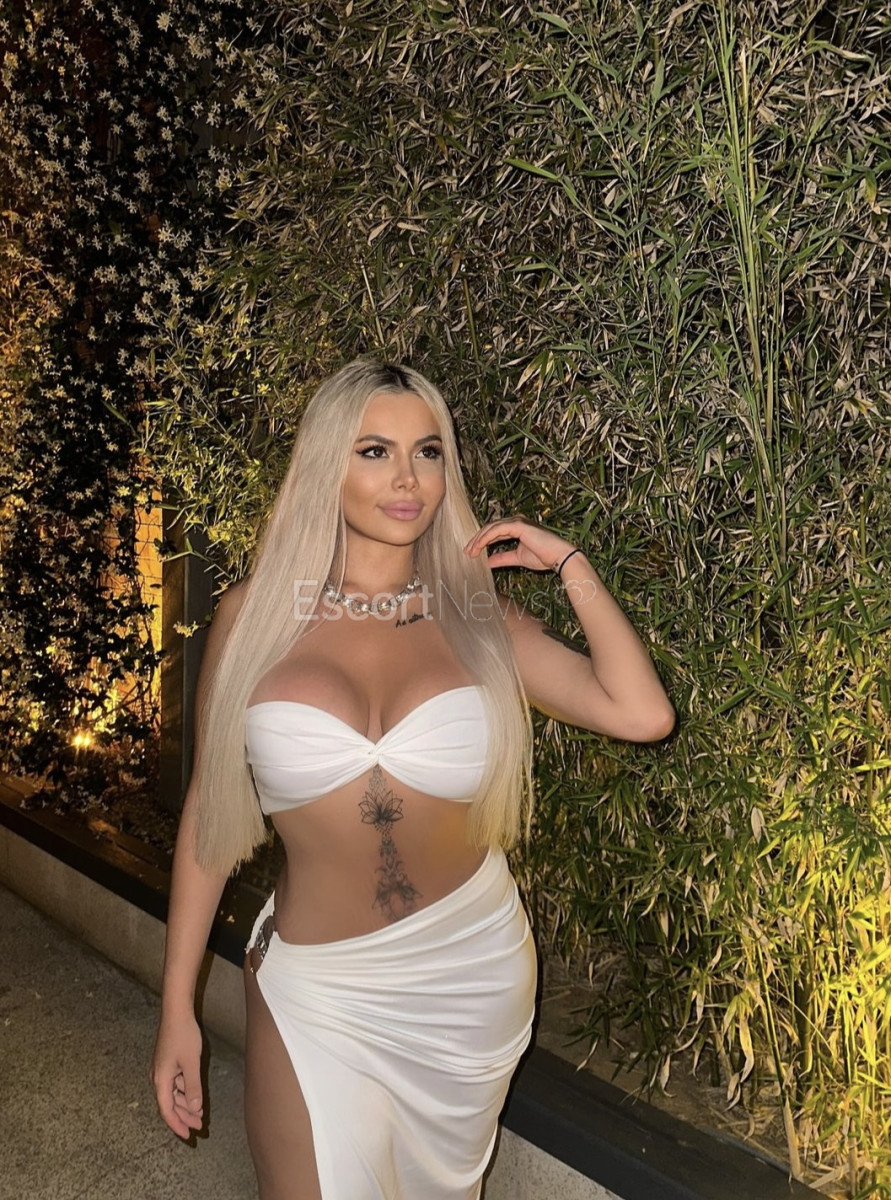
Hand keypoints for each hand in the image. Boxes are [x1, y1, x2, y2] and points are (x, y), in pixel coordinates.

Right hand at [151, 1013, 204, 1138]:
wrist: (176, 1012)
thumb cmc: (183, 1035)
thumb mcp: (191, 1063)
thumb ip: (193, 1087)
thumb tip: (195, 1109)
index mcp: (161, 1080)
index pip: (167, 1110)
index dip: (177, 1124)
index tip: (188, 1135)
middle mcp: (158, 1078)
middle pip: (169, 1104)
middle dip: (184, 1116)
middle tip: (199, 1126)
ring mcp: (161, 1070)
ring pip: (173, 1094)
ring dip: (186, 1104)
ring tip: (200, 1113)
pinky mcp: (167, 1063)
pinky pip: (174, 1084)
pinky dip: (184, 1091)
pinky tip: (195, 1095)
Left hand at [463, 515, 574, 572]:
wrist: (559, 557)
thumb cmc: (543, 557)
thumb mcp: (517, 558)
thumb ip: (502, 558)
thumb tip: (487, 562)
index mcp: (517, 527)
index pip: (494, 532)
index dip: (481, 541)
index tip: (471, 553)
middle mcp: (516, 521)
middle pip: (490, 528)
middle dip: (476, 540)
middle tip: (467, 552)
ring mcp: (517, 521)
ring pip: (491, 528)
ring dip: (479, 540)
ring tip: (470, 551)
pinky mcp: (519, 525)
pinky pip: (497, 530)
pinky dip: (486, 538)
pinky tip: (479, 547)